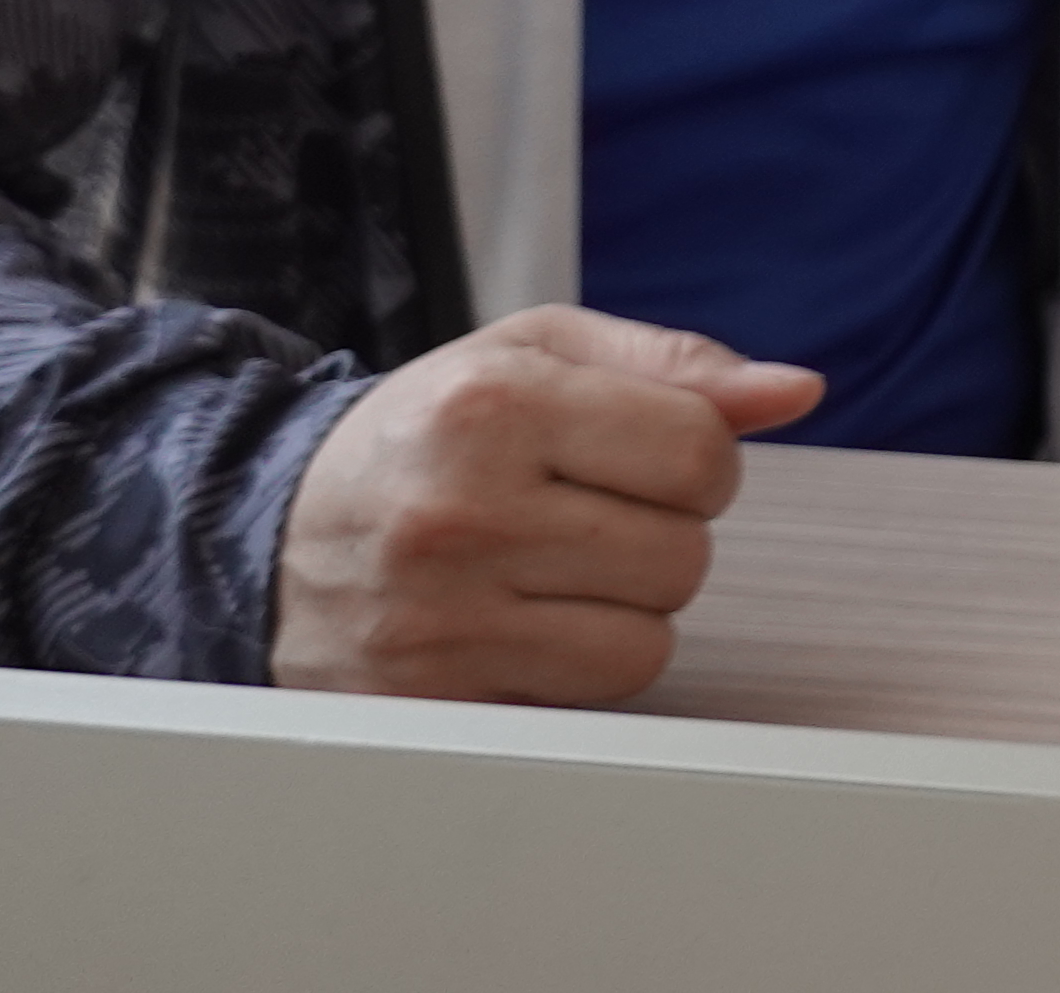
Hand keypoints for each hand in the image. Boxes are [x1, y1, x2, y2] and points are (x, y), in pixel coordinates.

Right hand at [268, 306, 821, 705]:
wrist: (263, 537)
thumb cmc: (425, 434)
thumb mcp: (535, 355)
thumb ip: (675, 364)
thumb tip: (796, 391)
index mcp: (496, 406)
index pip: (701, 453)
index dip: (699, 459)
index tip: (646, 459)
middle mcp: (463, 515)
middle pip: (684, 555)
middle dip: (662, 535)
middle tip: (588, 516)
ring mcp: (441, 621)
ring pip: (647, 642)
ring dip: (626, 610)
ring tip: (552, 571)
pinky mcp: (433, 702)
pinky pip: (587, 704)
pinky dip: (576, 669)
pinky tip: (519, 624)